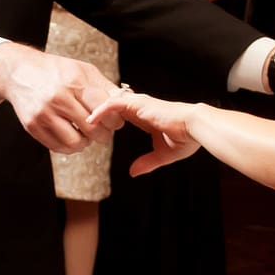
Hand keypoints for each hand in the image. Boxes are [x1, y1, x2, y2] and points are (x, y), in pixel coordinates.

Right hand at [0, 42, 124, 152]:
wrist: (20, 72)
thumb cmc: (56, 71)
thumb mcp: (83, 70)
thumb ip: (105, 87)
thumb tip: (127, 101)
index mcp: (74, 82)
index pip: (104, 110)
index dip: (114, 120)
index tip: (115, 121)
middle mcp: (58, 98)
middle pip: (92, 129)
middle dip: (103, 134)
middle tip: (103, 131)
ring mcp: (44, 113)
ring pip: (75, 142)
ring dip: (86, 143)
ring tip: (86, 135)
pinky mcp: (32, 126)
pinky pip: (57, 147)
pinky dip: (69, 147)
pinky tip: (72, 136)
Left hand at [89, 89, 203, 175]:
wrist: (195, 128)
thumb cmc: (186, 139)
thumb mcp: (162, 155)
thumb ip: (147, 162)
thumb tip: (132, 173)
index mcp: (145, 116)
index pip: (120, 113)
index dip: (107, 119)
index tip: (94, 129)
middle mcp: (140, 107)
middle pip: (111, 104)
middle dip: (96, 110)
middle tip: (79, 121)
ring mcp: (138, 104)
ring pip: (109, 101)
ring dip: (94, 109)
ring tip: (79, 121)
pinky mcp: (137, 104)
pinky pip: (112, 104)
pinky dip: (100, 110)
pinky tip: (90, 120)